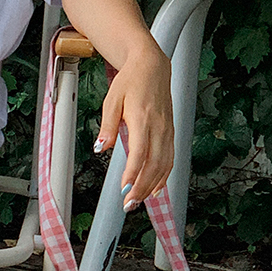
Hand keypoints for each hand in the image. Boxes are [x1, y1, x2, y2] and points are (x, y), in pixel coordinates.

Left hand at [97, 36, 174, 208]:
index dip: (133, 172)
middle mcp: (158, 127)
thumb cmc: (131, 81)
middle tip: (129, 204)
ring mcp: (167, 130)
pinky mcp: (170, 132)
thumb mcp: (111, 100)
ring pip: (164, 164)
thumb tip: (101, 147)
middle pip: (154, 164)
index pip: (140, 151)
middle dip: (142, 187)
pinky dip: (164, 176)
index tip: (124, 187)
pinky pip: (170, 158)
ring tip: (139, 201)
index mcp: (142, 118)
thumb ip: (107, 125)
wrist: (152, 66)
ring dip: (152, 186)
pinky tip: (155, 188)